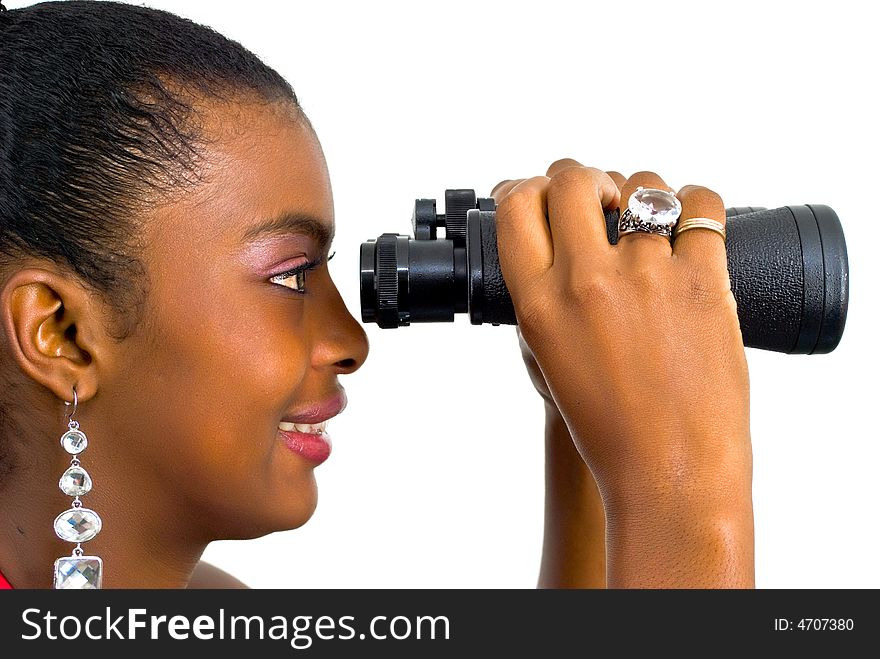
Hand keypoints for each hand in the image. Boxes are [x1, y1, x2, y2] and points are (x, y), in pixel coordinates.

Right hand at [491, 159, 752, 586]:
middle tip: (598, 194)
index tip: (540, 191)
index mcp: (540, 304)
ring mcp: (647, 276)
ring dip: (643, 190)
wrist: (670, 470)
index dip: (525, 187)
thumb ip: (545, 303)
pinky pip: (702, 205)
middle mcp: (587, 281)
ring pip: (643, 184)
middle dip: (582, 176)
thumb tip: (556, 250)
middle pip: (573, 179)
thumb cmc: (610, 430)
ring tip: (652, 216)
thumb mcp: (550, 363)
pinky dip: (697, 203)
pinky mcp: (703, 279)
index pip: (516, 208)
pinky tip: (692, 220)